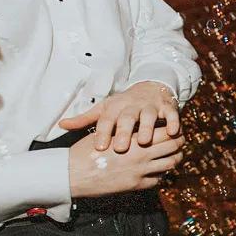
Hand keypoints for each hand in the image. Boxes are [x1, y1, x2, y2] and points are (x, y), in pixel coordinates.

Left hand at [58, 81, 179, 152]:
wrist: (150, 87)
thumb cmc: (124, 104)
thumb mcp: (104, 109)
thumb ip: (84, 119)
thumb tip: (61, 125)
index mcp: (115, 107)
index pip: (106, 120)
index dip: (103, 132)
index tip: (100, 148)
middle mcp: (132, 105)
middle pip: (127, 118)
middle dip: (124, 132)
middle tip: (121, 148)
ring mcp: (151, 105)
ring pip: (149, 115)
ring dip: (147, 128)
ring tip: (145, 141)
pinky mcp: (167, 106)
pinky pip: (172, 114)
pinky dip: (173, 122)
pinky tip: (174, 133)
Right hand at [68, 127, 185, 198]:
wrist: (72, 175)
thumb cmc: (83, 152)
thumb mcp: (102, 133)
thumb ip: (121, 129)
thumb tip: (131, 123)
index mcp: (133, 138)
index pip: (165, 132)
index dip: (174, 130)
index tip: (176, 129)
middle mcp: (141, 154)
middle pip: (173, 146)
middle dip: (180, 143)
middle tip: (181, 141)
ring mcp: (140, 171)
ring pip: (170, 163)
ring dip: (175, 159)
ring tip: (175, 155)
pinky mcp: (136, 185)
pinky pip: (158, 179)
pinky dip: (161, 174)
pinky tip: (158, 171)